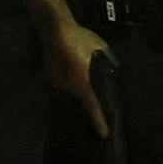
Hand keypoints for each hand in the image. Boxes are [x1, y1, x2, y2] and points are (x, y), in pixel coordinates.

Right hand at [43, 23, 112, 137]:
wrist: (56, 29)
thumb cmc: (81, 39)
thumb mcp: (101, 48)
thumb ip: (108, 61)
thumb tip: (113, 69)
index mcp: (84, 84)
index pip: (94, 108)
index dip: (99, 122)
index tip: (103, 134)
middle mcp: (70, 87)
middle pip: (82, 94)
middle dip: (88, 89)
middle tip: (90, 75)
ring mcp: (57, 82)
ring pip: (71, 86)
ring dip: (77, 79)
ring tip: (77, 62)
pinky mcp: (49, 75)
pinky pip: (62, 79)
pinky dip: (67, 74)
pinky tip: (68, 61)